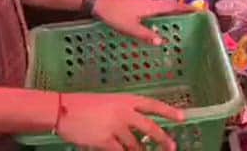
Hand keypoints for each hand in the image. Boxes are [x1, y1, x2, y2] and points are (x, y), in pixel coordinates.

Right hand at [56, 92, 183, 150]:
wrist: (63, 110)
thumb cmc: (83, 104)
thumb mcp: (107, 102)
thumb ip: (122, 112)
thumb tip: (134, 126)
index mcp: (126, 100)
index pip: (153, 105)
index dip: (169, 111)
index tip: (183, 117)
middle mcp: (124, 113)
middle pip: (150, 127)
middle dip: (163, 139)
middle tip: (172, 146)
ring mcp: (115, 128)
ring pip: (136, 144)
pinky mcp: (105, 141)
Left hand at [94, 0, 193, 45]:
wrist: (99, 5)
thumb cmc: (114, 14)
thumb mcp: (129, 27)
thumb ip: (145, 34)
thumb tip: (161, 42)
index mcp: (151, 6)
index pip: (174, 6)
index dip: (187, 8)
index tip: (200, 11)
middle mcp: (151, 3)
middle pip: (171, 6)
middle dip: (184, 11)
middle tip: (195, 19)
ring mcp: (144, 5)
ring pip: (164, 8)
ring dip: (174, 13)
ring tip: (183, 22)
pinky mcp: (138, 7)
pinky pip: (156, 11)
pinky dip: (164, 15)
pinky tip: (162, 24)